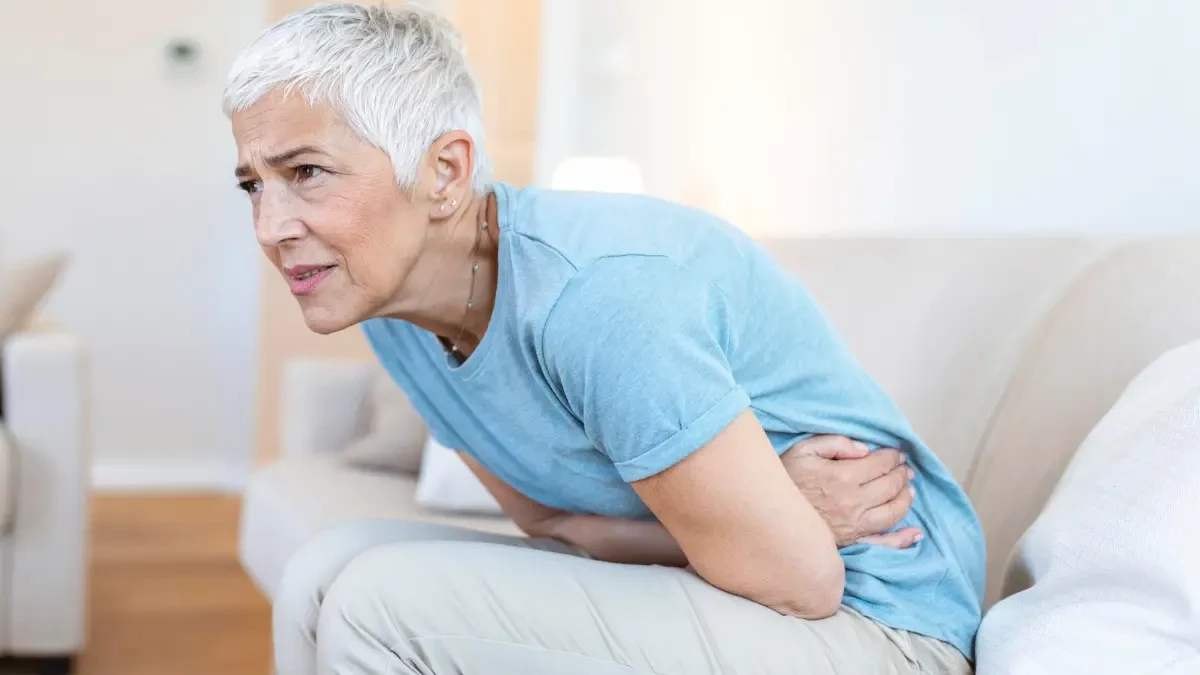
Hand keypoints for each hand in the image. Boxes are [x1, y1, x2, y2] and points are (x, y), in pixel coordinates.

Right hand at [781, 435, 920, 548]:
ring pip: (893, 512)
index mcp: (843, 476)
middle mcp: (854, 502)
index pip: (880, 464)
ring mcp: (855, 525)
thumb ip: (834, 443)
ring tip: (909, 489)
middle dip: (902, 474)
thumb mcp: (803, 450)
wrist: (766, 514)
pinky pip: (883, 543)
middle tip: (905, 468)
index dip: (893, 457)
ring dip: (906, 498)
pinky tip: (915, 533)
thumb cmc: (783, 479)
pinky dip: (902, 539)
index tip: (897, 453)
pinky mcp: (851, 542)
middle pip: (890, 486)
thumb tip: (864, 450)